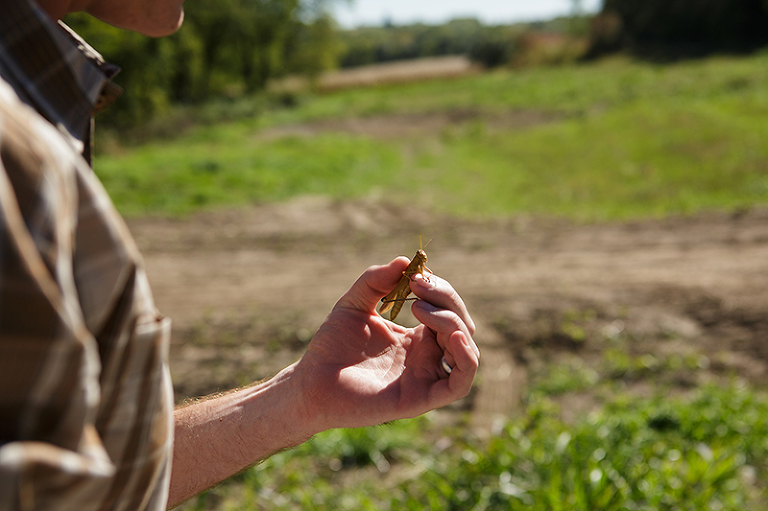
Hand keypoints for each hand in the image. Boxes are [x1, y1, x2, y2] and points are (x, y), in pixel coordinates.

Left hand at [295, 257, 478, 431]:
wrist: (311, 381)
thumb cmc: (331, 346)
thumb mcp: (354, 303)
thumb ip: (376, 280)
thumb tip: (404, 260)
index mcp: (416, 337)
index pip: (448, 309)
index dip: (439, 289)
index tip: (415, 276)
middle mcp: (426, 357)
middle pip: (462, 325)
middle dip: (447, 299)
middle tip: (417, 286)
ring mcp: (426, 378)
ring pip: (466, 351)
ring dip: (454, 323)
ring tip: (421, 310)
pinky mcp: (421, 399)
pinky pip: (460, 384)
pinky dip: (466, 359)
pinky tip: (453, 336)